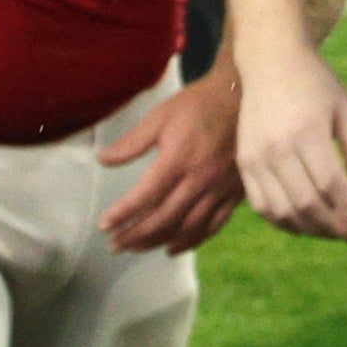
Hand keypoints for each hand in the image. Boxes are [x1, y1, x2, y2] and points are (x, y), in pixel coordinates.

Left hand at [95, 73, 247, 254]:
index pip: (145, 195)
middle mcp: (200, 179)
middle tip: (114, 245)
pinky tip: (174, 248)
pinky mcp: (235, 193)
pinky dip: (192, 241)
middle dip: (135, 235)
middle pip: (164, 218)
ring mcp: (220, 188)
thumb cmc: (198, 105)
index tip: (104, 225)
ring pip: (187, 227)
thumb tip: (103, 159)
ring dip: (159, 242)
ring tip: (137, 248)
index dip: (122, 213)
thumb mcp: (161, 116)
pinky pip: (213, 225)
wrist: (243, 98)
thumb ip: (132, 142)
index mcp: (179, 158)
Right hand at [231, 42, 346, 243]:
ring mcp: (255, 158)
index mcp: (306, 132)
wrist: (269, 62)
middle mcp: (276, 148)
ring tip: (336, 232)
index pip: (331, 185)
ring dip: (311, 230)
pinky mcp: (243, 163)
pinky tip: (306, 225)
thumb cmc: (315, 83)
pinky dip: (284, 222)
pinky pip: (261, 206)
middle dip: (335, 227)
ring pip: (282, 211)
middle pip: (306, 204)